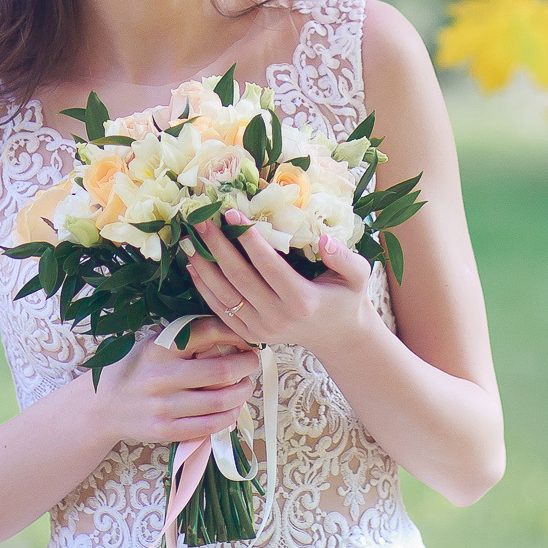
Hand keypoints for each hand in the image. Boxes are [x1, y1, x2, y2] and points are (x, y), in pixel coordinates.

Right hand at [87, 317, 259, 446]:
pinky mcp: (165, 430)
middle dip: (246, 365)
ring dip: (242, 392)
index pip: (207, 331)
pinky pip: (208, 426)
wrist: (102, 406)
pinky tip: (232, 409)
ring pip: (219, 401)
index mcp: (158, 346)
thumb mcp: (153, 344)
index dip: (235, 333)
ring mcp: (163, 406)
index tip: (247, 337)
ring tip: (245, 385)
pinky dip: (228, 417)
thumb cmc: (136, 369)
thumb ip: (185, 338)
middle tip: (252, 362)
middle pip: (221, 370)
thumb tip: (233, 333)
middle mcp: (161, 375)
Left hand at [188, 214, 377, 359]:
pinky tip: (194, 266)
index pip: (268, 266)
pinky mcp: (250, 334)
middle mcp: (278, 319)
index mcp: (302, 302)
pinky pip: (220, 310)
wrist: (336, 335)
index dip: (249, 239)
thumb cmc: (346, 297)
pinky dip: (203, 288)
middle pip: (240, 278)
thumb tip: (323, 240)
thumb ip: (344, 258)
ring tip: (190, 239)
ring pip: (224, 296)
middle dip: (218, 246)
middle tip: (202, 220)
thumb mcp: (358, 276)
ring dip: (204, 267)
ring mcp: (261, 329)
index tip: (232, 212)